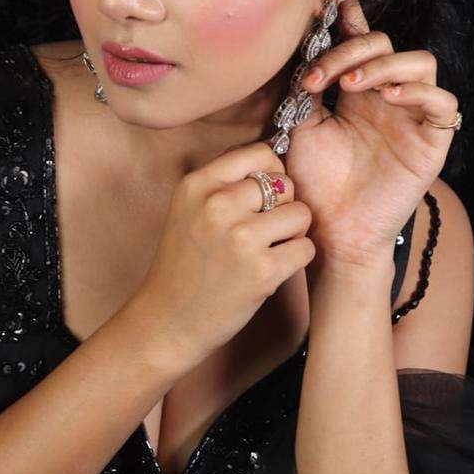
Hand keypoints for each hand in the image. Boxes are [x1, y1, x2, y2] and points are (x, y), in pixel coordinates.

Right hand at [135, 140, 314, 366]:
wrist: (168, 320)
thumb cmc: (185, 265)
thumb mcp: (189, 210)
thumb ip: (224, 182)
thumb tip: (276, 157)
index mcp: (197, 185)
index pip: (260, 153)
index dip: (272, 173)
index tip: (263, 197)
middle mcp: (217, 206)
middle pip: (286, 183)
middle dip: (283, 206)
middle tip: (263, 232)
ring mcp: (240, 238)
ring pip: (301, 214)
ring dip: (292, 233)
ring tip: (268, 249)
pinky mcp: (262, 271)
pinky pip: (305, 248)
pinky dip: (295, 259)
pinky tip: (271, 269)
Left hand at [281, 0, 459, 268]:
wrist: (331, 231)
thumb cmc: (314, 185)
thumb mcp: (300, 127)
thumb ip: (306, 87)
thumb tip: (301, 46)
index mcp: (356, 91)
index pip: (359, 41)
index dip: (351, 13)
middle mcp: (387, 96)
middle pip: (384, 44)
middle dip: (349, 52)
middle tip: (318, 79)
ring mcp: (412, 116)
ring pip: (420, 63)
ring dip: (384, 66)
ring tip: (351, 86)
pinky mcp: (433, 140)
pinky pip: (443, 103)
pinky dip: (418, 92)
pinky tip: (387, 98)